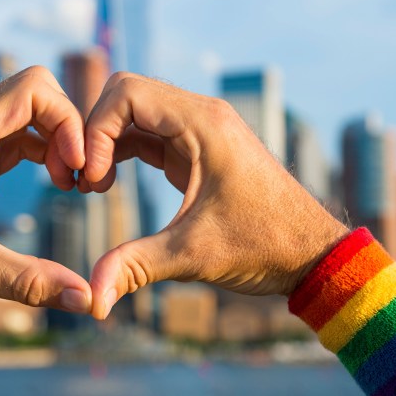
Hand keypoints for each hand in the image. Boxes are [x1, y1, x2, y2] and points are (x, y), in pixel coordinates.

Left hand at [0, 66, 92, 315]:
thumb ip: (30, 281)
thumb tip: (88, 300)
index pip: (32, 89)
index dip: (67, 120)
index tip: (77, 166)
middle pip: (35, 92)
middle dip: (68, 126)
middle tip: (80, 174)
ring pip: (27, 114)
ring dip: (57, 140)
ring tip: (71, 183)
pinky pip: (15, 138)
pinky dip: (42, 153)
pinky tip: (54, 185)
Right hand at [81, 72, 347, 318]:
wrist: (312, 254)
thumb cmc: (264, 247)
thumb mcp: (194, 255)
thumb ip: (136, 267)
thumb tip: (91, 301)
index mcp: (203, 123)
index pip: (126, 94)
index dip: (95, 132)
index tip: (92, 180)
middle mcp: (200, 115)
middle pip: (124, 95)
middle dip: (94, 133)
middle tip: (83, 181)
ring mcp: (199, 129)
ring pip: (133, 112)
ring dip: (105, 142)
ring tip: (92, 186)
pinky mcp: (197, 148)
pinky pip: (147, 132)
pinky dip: (121, 151)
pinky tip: (107, 185)